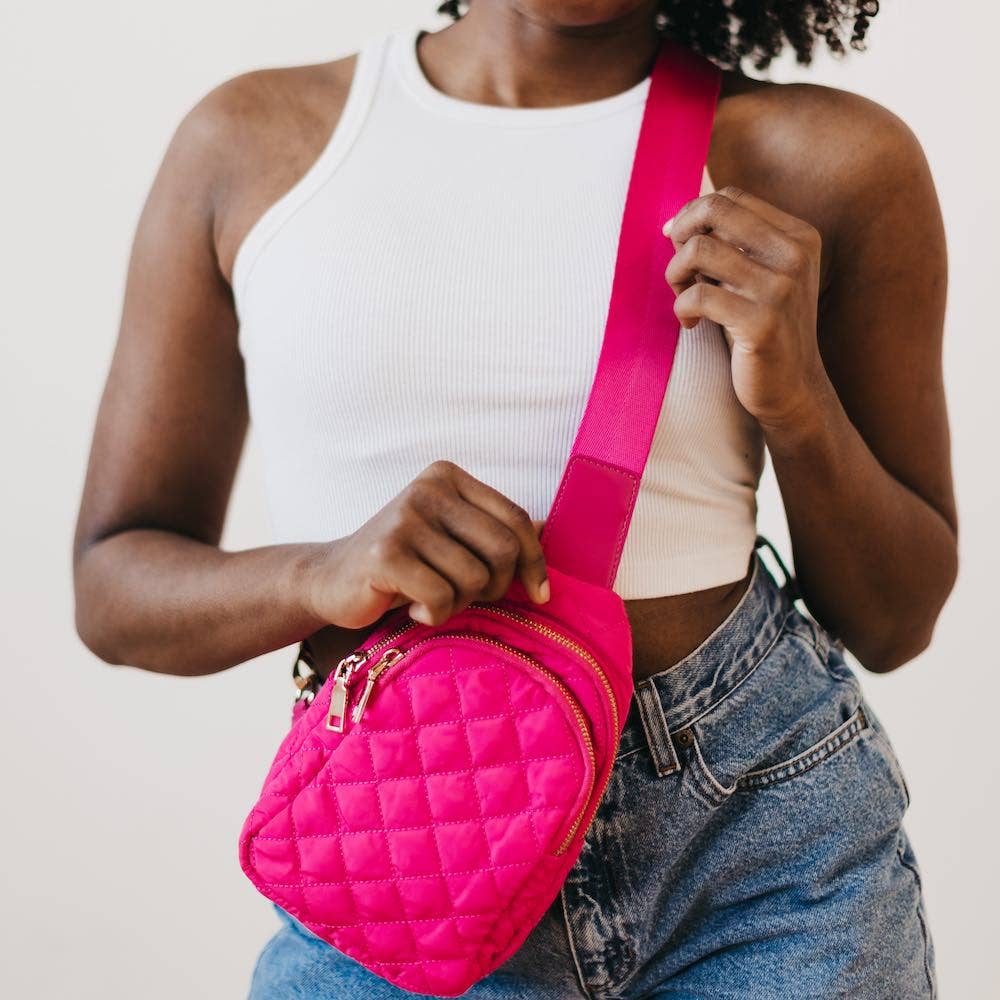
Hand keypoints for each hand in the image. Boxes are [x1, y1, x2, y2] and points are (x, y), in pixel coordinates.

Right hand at [304, 460, 549, 629]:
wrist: (332, 580)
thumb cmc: (405, 563)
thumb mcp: (451, 537)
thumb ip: (492, 530)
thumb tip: (548, 529)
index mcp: (449, 477)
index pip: (516, 519)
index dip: (535, 563)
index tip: (539, 595)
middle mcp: (428, 489)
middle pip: (502, 549)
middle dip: (495, 587)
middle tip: (467, 597)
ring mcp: (404, 518)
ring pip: (474, 579)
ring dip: (458, 603)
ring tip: (431, 599)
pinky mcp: (385, 553)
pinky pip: (441, 598)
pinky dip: (433, 615)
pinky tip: (411, 608)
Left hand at [662, 186, 830, 431]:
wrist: (791, 388)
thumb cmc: (761, 329)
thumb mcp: (756, 278)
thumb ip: (731, 246)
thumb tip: (676, 222)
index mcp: (798, 236)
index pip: (731, 197)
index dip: (693, 213)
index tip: (677, 241)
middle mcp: (795, 255)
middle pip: (715, 210)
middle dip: (681, 234)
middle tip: (678, 268)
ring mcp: (781, 289)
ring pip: (699, 251)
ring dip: (676, 275)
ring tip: (683, 299)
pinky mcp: (762, 323)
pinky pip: (698, 295)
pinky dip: (682, 308)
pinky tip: (691, 324)